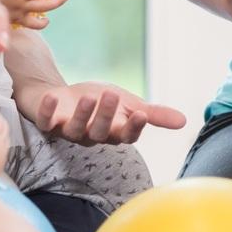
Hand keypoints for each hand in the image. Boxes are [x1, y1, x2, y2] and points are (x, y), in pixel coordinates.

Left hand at [18, 81, 187, 145]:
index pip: (126, 136)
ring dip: (82, 114)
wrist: (60, 96)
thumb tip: (185, 121)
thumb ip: (153, 114)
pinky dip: (47, 111)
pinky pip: (46, 122)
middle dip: (106, 115)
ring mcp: (67, 131)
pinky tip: (52, 97)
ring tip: (90, 96)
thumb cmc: (96, 101)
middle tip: (111, 95)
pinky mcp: (47, 123)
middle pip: (100, 132)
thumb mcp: (127, 103)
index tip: (140, 115)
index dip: (133, 128)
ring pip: (76, 129)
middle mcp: (90, 136)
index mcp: (112, 132)